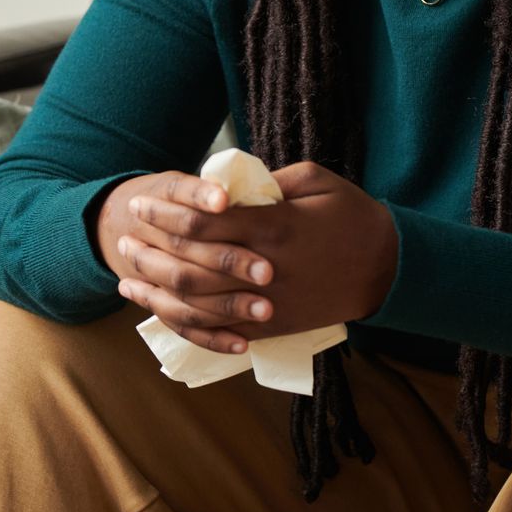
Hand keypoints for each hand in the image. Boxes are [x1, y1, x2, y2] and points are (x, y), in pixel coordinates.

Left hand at [108, 161, 398, 354]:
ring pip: (200, 303)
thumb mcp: (316, 180)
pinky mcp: (274, 328)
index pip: (205, 220)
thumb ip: (269, 180)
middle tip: (123, 235)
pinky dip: (186, 323)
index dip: (167, 211)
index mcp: (274, 227)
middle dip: (153, 248)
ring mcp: (268, 304)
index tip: (142, 202)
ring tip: (127, 274)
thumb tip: (228, 182)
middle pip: (194, 262)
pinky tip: (160, 312)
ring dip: (157, 289)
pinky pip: (221, 331)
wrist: (388, 270)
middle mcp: (266, 269)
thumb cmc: (352, 216)